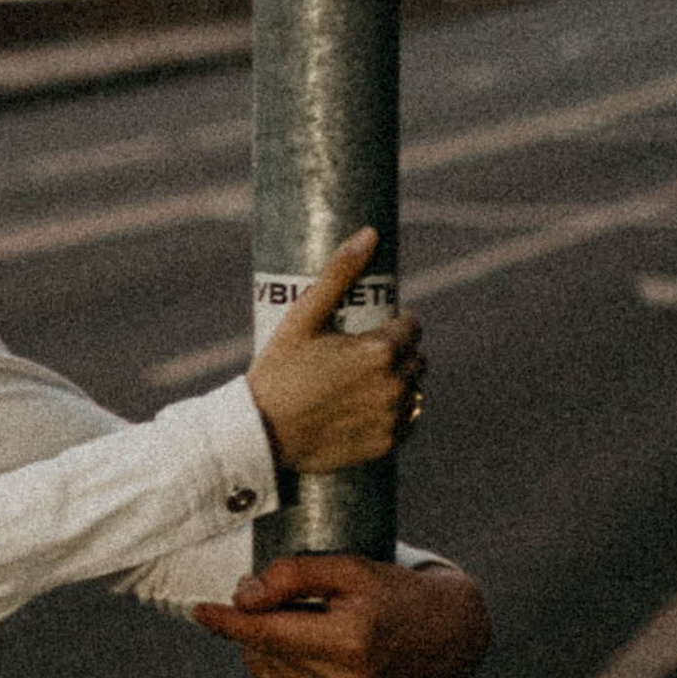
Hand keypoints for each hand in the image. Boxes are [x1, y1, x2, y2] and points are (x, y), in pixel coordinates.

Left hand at [194, 553, 490, 677]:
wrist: (457, 634)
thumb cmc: (400, 592)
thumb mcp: (350, 568)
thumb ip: (294, 576)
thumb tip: (242, 597)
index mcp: (351, 642)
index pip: (266, 633)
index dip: (227, 621)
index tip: (199, 610)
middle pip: (267, 654)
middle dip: (260, 626)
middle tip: (286, 600)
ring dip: (272, 650)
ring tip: (308, 624)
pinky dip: (290, 672)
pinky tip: (314, 651)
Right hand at [244, 229, 424, 475]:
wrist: (260, 433)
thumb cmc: (278, 370)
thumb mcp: (303, 316)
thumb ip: (339, 273)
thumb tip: (370, 234)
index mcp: (381, 349)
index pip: (412, 326)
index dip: (393, 325)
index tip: (371, 329)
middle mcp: (395, 384)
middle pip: (416, 358)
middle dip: (397, 353)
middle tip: (361, 357)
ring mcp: (392, 416)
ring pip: (414, 390)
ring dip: (398, 383)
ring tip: (363, 384)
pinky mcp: (386, 443)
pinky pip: (407, 421)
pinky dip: (393, 414)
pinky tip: (366, 410)